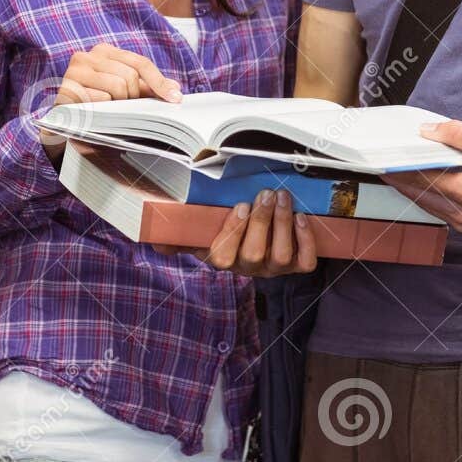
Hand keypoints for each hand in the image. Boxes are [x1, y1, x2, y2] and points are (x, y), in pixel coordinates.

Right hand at [55, 42, 182, 105]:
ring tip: (109, 111)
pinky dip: (103, 110)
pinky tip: (95, 113)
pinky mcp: (66, 89)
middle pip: (130, 76)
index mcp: (103, 52)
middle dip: (134, 97)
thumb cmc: (95, 106)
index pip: (140, 63)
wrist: (62, 126)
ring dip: (119, 104)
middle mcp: (87, 56)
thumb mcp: (123, 93)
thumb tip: (175, 89)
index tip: (176, 98)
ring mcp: (74, 71)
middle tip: (126, 109)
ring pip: (118, 86)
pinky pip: (100, 99)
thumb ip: (145, 87)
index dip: (160, 81)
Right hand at [153, 189, 317, 274]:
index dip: (233, 233)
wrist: (258, 234)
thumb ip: (177, 235)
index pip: (223, 257)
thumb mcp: (199, 231)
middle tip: (265, 194)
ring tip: (282, 197)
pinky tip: (301, 218)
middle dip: (261, 222)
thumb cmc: (224, 227)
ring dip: (282, 225)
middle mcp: (248, 267)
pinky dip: (306, 241)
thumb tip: (156, 241)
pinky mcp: (295, 264)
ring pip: (280, 256)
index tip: (238, 205)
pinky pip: (305, 262)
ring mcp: (272, 267)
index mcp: (222, 258)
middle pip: (253, 254)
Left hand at [379, 121, 461, 231]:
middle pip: (417, 193)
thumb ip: (461, 136)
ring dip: (407, 186)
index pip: (422, 177)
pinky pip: (438, 209)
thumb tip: (429, 130)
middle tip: (377, 158)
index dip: (398, 163)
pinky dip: (425, 194)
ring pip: (425, 204)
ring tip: (391, 166)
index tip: (380, 153)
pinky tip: (418, 179)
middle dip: (396, 175)